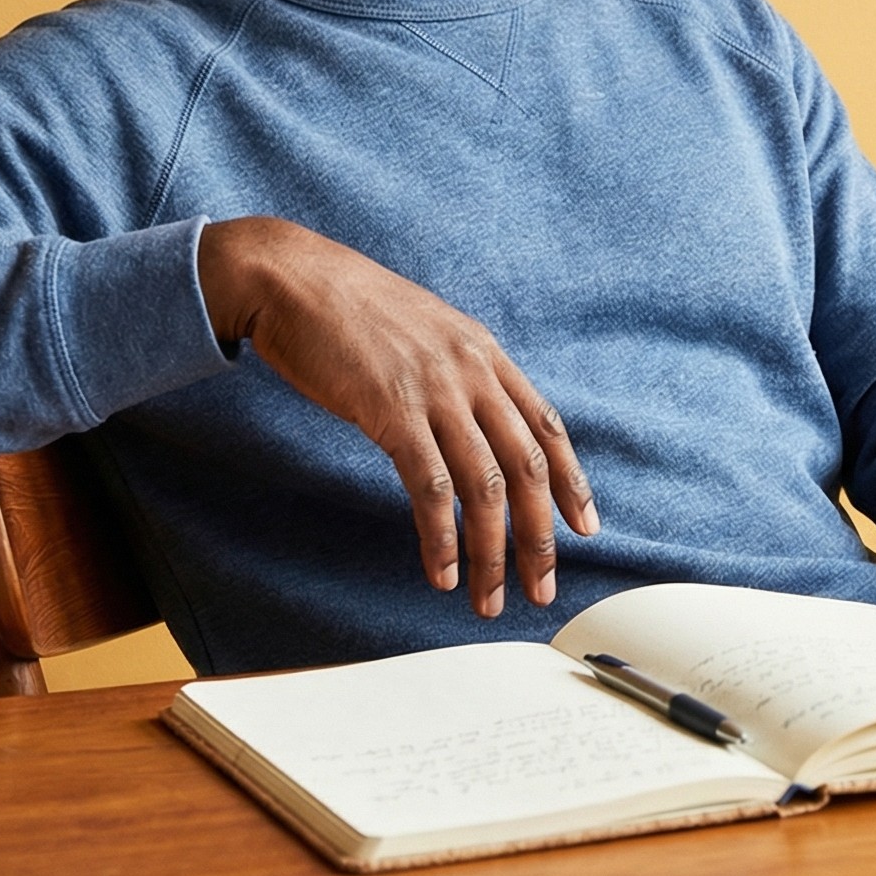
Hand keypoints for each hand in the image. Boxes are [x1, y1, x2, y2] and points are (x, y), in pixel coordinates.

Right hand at [196, 217, 596, 616]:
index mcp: (484, 352)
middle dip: (540, 537)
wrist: (291, 278)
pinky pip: (431, 488)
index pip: (546, 426)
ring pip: (485, 488)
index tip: (584, 527)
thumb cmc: (348, 308)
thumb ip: (455, 372)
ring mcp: (435, 391)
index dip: (571, 481)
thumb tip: (470, 419)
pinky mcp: (392, 411)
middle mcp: (472, 371)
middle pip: (527, 467)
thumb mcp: (424, 331)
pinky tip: (441, 570)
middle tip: (542, 587)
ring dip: (492, 553)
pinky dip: (441, 538)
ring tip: (488, 597)